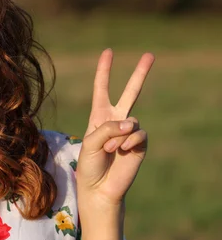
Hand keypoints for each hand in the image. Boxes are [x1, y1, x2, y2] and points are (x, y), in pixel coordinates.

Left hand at [77, 49, 154, 209]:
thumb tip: (132, 123)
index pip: (102, 89)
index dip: (104, 71)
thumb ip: (109, 128)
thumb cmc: (90, 164)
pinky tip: (122, 152)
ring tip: (110, 150)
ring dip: (118, 136)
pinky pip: (138, 134)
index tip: (108, 52)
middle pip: (130, 92)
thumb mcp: (91, 142)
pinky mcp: (140, 144)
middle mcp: (116, 121)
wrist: (100, 187)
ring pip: (131, 121)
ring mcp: (129, 132)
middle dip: (139, 74)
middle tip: (150, 54)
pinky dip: (129, 142)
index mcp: (99, 116)